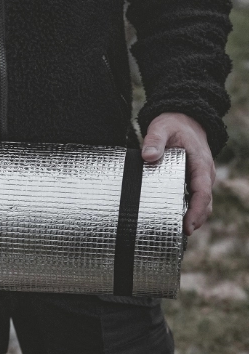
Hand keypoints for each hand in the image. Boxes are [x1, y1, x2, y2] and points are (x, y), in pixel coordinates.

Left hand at [141, 112, 214, 236]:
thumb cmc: (172, 124)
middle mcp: (203, 173)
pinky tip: (174, 220)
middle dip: (196, 219)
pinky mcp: (191, 179)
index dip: (196, 210)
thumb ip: (154, 141)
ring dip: (193, 217)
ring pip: (201, 202)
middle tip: (181, 234)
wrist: (183, 118)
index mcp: (200, 163)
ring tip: (177, 233)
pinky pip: (193, 197)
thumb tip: (148, 156)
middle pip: (204, 202)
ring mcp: (199, 177)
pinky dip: (187, 210)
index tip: (188, 225)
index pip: (202, 191)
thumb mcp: (161, 128)